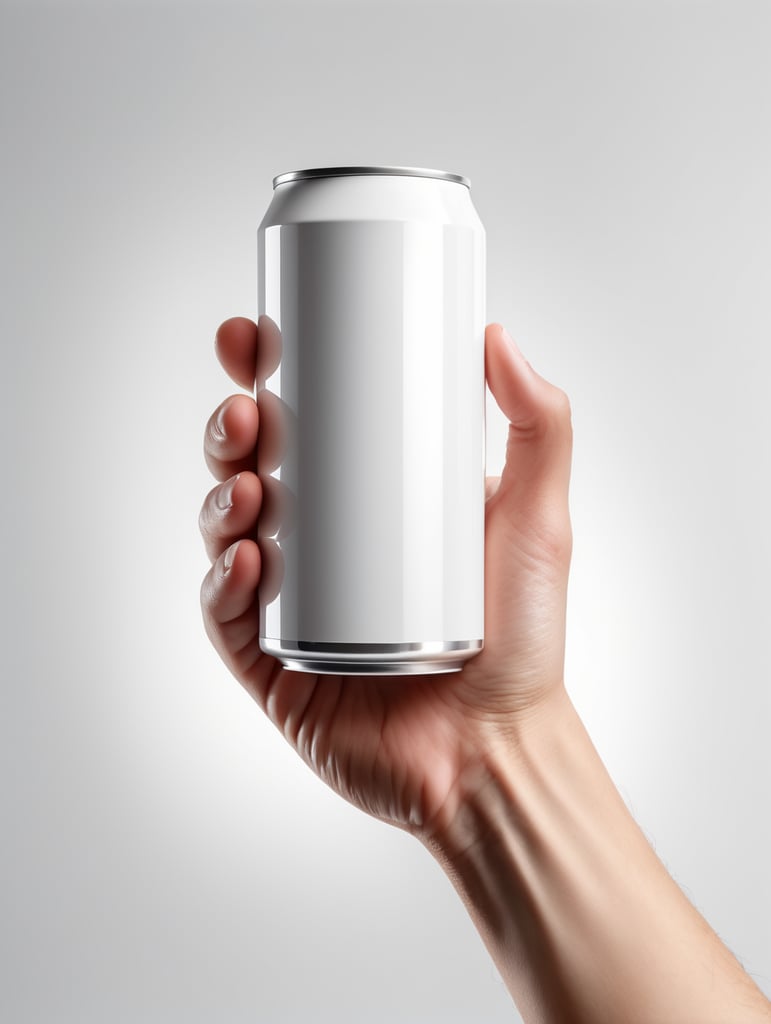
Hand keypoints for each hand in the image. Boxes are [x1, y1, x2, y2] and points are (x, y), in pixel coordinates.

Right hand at [199, 317, 572, 836]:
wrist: (497, 749)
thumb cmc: (522, 640)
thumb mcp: (539, 519)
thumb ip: (539, 426)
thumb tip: (497, 337)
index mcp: (372, 503)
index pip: (304, 427)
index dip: (266, 379)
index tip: (253, 338)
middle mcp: (324, 548)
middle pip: (253, 471)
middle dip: (231, 432)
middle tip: (246, 411)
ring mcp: (293, 605)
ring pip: (227, 535)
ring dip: (219, 498)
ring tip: (249, 485)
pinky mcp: (271, 664)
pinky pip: (226, 617)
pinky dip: (221, 584)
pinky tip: (244, 560)